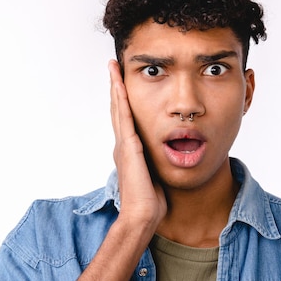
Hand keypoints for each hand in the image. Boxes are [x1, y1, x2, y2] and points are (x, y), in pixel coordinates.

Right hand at [108, 60, 166, 227]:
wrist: (142, 215)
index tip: (123, 82)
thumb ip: (155, 162)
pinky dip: (120, 99)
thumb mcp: (155, 174)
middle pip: (118, 109)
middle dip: (116, 87)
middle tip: (113, 66)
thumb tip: (166, 156)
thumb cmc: (151, 200)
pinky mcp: (128, 147)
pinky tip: (119, 84)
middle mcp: (123, 145)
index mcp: (130, 151)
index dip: (123, 100)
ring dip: (115, 86)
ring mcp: (123, 145)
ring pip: (118, 108)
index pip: (126, 119)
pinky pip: (124, 117)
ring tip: (113, 67)